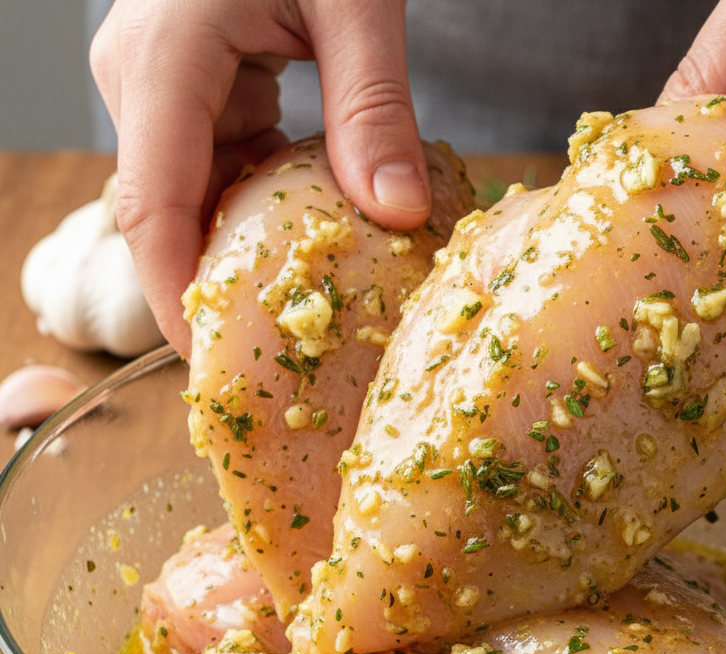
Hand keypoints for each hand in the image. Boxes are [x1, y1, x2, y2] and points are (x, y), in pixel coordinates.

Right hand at [90, 0, 429, 356]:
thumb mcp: (357, 1)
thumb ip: (373, 106)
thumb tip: (398, 212)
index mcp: (166, 57)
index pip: (150, 205)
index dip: (172, 294)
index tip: (211, 364)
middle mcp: (145, 78)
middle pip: (165, 212)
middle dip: (211, 289)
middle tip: (276, 358)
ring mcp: (166, 85)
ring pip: (192, 196)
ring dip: (243, 251)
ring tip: (304, 310)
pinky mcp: (196, 88)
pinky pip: (219, 169)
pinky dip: (261, 208)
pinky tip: (312, 236)